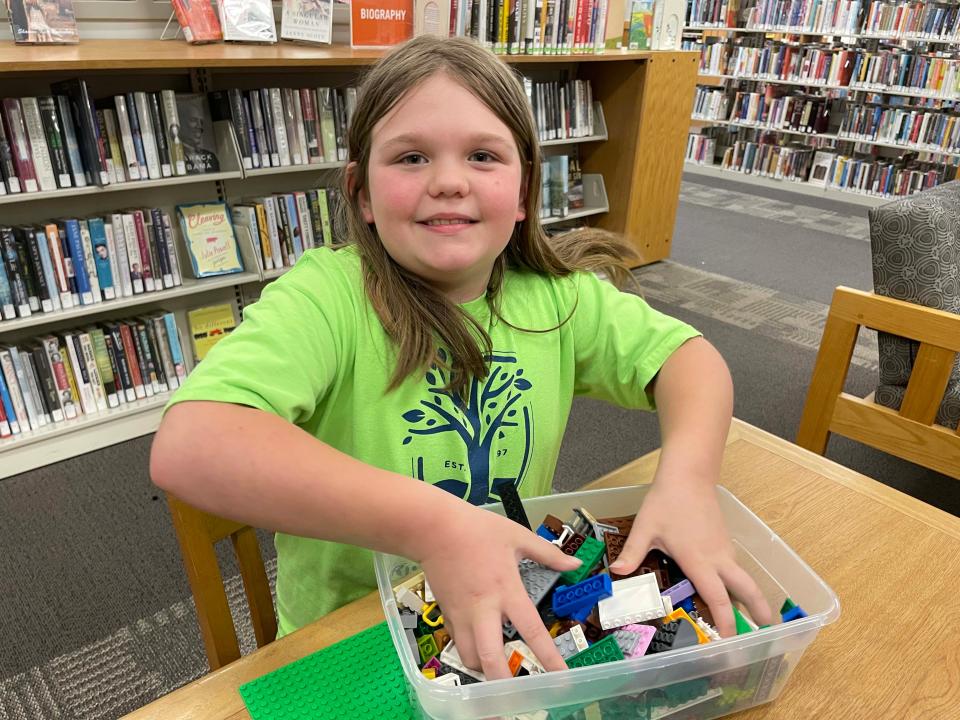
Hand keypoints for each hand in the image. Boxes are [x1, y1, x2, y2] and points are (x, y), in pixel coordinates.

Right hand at [419, 504, 581, 679]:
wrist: (432, 528)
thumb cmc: (477, 529)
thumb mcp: (517, 535)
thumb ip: (547, 553)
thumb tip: (574, 562)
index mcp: (506, 591)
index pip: (531, 631)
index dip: (549, 658)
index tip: (562, 679)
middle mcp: (483, 610)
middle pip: (489, 659)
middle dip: (502, 685)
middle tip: (516, 697)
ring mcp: (460, 615)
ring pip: (469, 658)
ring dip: (484, 670)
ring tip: (499, 673)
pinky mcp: (445, 614)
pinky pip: (457, 642)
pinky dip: (468, 649)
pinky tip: (478, 646)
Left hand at [608, 476, 772, 636]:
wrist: (688, 475)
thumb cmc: (666, 501)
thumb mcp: (646, 527)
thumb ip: (633, 552)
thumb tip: (616, 574)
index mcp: (699, 560)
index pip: (718, 598)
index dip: (726, 622)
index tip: (730, 643)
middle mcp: (718, 558)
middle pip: (747, 589)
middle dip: (758, 611)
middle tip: (765, 633)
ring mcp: (724, 548)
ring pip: (742, 578)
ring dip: (749, 598)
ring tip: (746, 621)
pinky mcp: (724, 540)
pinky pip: (734, 567)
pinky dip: (737, 583)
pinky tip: (727, 591)